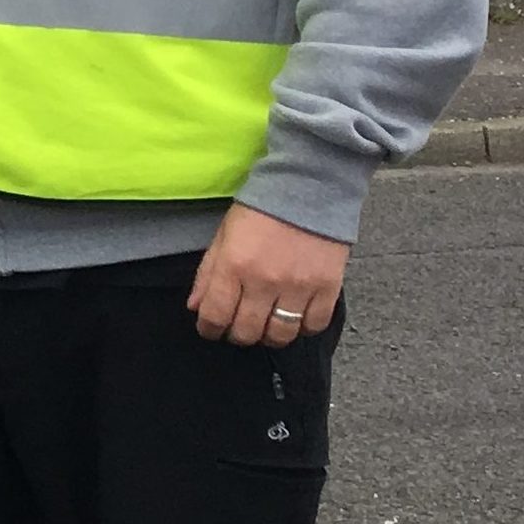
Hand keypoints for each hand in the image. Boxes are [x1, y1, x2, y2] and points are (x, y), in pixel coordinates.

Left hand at [189, 203, 348, 346]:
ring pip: (280, 335)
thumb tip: (196, 307)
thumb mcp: (223, 236)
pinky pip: (314, 325)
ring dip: (269, 336)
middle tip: (239, 326)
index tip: (211, 328)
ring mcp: (298, 286)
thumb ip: (207, 274)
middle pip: (247, 332)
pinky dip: (303, 327)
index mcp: (233, 266)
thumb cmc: (260, 210)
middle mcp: (264, 281)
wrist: (309, 187)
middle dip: (238, 334)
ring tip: (267, 325)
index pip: (215, 316)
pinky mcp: (327, 287)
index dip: (209, 329)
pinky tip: (296, 317)